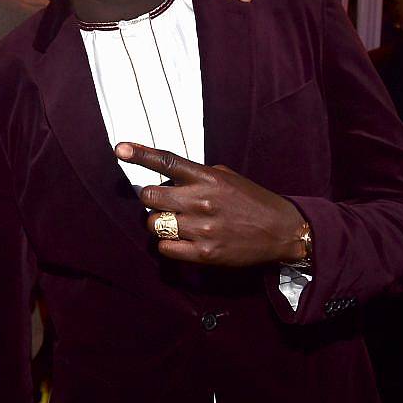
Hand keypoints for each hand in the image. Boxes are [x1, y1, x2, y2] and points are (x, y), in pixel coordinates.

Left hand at [115, 143, 306, 266]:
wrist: (282, 231)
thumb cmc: (251, 200)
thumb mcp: (226, 177)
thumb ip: (196, 174)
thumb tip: (165, 174)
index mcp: (207, 177)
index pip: (167, 161)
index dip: (140, 154)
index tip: (119, 148)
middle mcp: (201, 200)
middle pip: (149, 196)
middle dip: (151, 199)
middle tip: (164, 202)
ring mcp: (202, 228)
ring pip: (154, 223)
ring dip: (158, 223)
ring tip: (176, 222)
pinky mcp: (204, 253)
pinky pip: (165, 248)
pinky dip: (167, 243)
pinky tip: (181, 239)